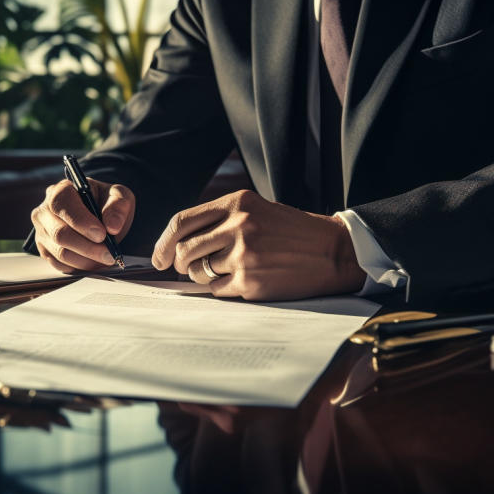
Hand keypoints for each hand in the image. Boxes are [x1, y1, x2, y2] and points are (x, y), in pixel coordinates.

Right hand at [30, 178, 134, 271]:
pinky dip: (79, 267)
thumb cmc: (107, 203)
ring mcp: (42, 231)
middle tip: (109, 254)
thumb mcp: (120, 196)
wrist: (100, 216)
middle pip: (60, 233)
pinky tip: (94, 261)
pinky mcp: (45, 249)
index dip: (81, 222)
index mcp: (61, 190)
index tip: (102, 234)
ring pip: (60, 252)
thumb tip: (112, 226)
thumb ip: (118, 206)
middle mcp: (45, 210)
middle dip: (88, 247)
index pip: (63, 205)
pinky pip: (59, 264)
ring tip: (105, 258)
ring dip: (86, 260)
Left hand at [152, 190, 365, 299]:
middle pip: (185, 250)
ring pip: (199, 272)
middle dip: (180, 263)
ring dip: (205, 276)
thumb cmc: (292, 231)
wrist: (333, 251)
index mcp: (237, 204)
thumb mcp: (257, 210)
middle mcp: (238, 226)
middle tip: (188, 268)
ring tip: (229, 270)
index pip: (182, 222)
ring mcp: (244, 255)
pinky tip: (244, 281)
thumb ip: (221, 219)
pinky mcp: (251, 282)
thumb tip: (179, 243)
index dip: (164, 242)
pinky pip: (217, 290)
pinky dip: (223, 289)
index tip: (160, 257)